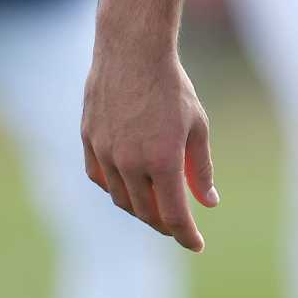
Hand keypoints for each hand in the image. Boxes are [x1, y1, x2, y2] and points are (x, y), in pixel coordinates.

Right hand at [81, 20, 219, 251]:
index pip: (174, 213)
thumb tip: (208, 202)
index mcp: (162, 160)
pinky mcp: (89, 142)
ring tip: (156, 208)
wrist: (132, 52)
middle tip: (178, 225)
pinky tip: (129, 187)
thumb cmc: (172, 87)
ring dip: (140, 209)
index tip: (196, 245)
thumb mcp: (196, 127)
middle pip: (146, 211)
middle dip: (165, 223)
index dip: (186, 234)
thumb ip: (201, 168)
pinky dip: (116, 189)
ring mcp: (105, 153)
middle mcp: (130, 162)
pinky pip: (101, 178)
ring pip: (121, 198)